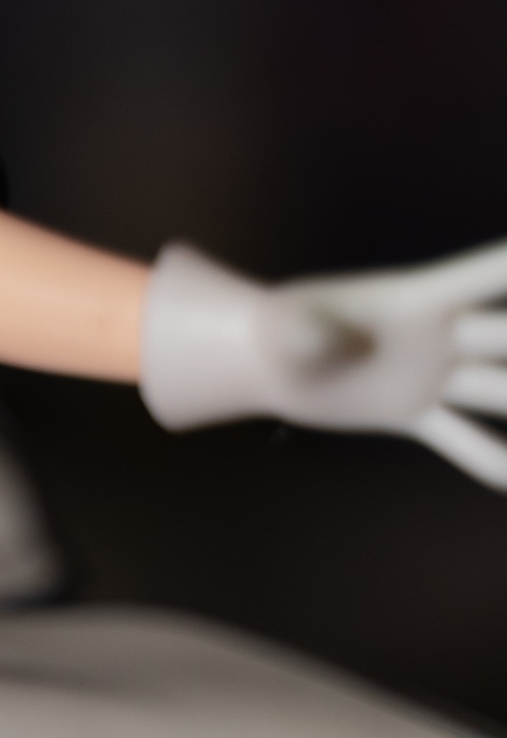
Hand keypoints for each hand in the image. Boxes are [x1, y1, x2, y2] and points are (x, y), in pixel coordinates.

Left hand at [142, 236, 506, 485]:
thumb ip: (305, 331)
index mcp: (421, 300)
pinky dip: (497, 462)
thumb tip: (315, 342)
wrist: (256, 353)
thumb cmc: (269, 326)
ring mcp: (437, 374)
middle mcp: (443, 334)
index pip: (491, 275)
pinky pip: (469, 441)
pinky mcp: (417, 413)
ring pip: (505, 392)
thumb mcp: (283, 326)